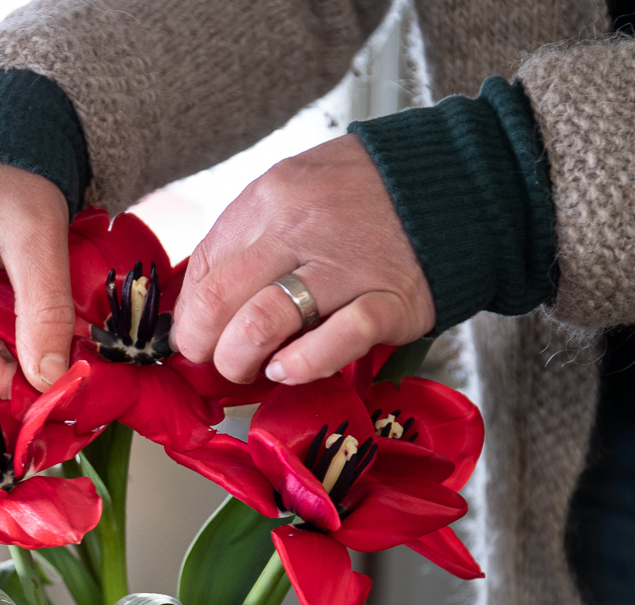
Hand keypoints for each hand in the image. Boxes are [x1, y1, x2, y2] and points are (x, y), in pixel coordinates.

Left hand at [170, 134, 435, 385]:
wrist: (463, 183)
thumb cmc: (370, 199)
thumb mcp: (298, 191)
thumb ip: (252, 238)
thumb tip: (202, 299)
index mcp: (271, 198)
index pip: (203, 269)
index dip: (191, 317)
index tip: (200, 338)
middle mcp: (301, 227)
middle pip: (218, 301)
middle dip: (206, 348)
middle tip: (220, 362)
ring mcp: (347, 266)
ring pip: (262, 323)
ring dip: (242, 362)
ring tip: (255, 368)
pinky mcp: (389, 300)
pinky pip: (335, 340)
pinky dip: (302, 365)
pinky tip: (291, 370)